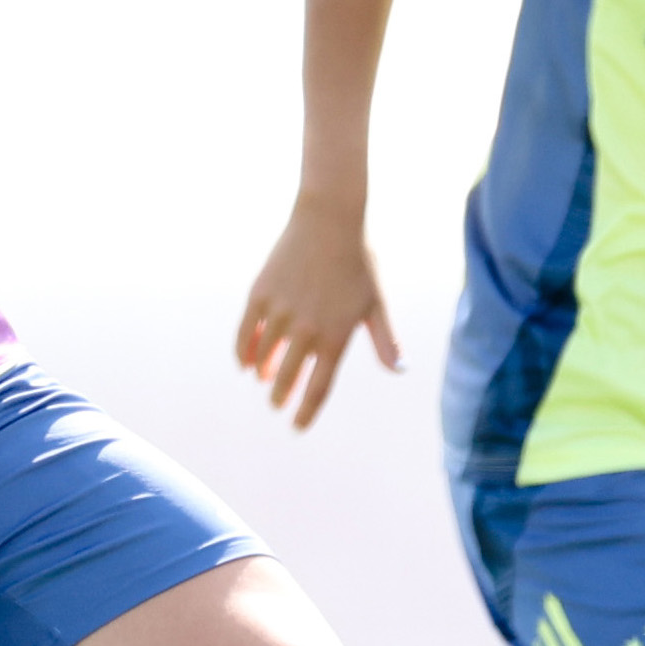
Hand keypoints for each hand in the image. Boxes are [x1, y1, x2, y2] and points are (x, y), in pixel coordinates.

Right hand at [235, 195, 403, 428]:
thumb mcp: (376, 302)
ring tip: (264, 380)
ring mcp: (280, 312)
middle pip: (288, 377)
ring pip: (264, 356)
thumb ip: (385, 340)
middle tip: (277, 404)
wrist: (329, 219)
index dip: (306, 411)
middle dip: (281, 396)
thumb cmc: (359, 261)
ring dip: (263, 373)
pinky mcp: (260, 294)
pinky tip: (245, 361)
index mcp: (334, 336)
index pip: (317, 387)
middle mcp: (305, 329)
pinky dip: (243, 350)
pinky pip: (245, 332)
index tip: (297, 427)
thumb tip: (401, 371)